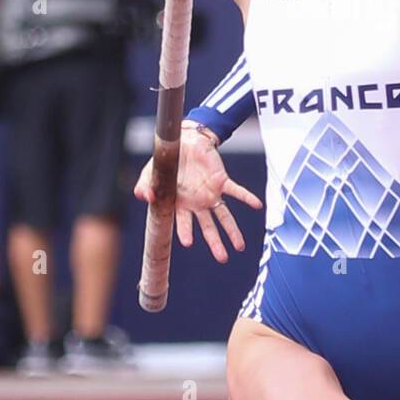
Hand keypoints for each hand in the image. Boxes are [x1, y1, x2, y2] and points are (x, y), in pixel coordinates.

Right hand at [134, 125, 261, 262]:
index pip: (184, 223)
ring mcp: (211, 194)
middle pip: (209, 227)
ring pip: (224, 216)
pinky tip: (257, 205)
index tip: (188, 243)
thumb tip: (143, 196)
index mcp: (181, 205)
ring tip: (240, 246)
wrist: (182, 141)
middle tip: (223, 258)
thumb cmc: (166, 162)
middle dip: (215, 242)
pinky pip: (236, 191)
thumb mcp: (151, 174)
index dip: (186, 232)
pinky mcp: (221, 180)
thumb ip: (146, 186)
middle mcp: (198, 204)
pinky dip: (247, 198)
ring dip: (232, 231)